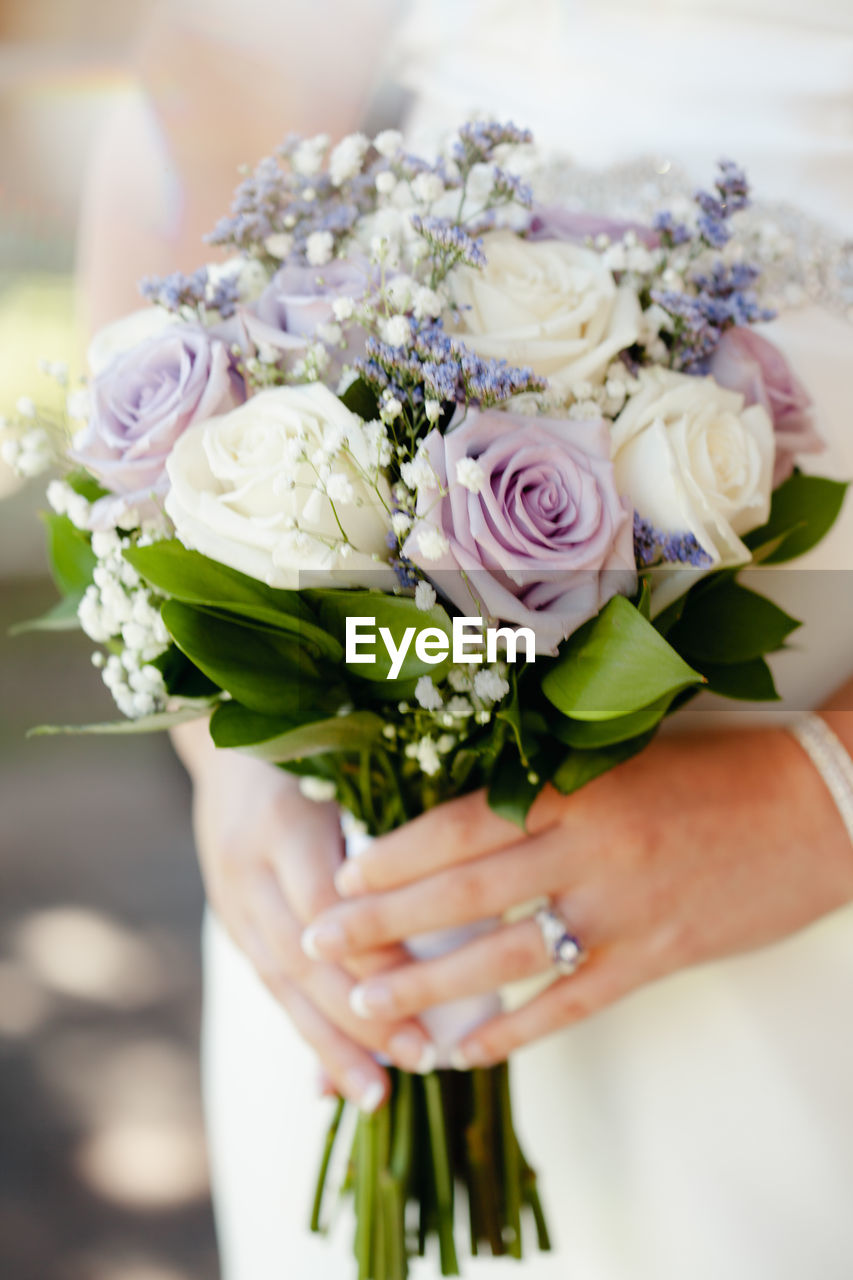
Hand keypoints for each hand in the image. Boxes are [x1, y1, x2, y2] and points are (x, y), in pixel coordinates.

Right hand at [175, 722, 434, 1108]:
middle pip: (303, 959)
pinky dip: (305, 1028)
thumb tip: (474, 889)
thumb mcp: (352, 767)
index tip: (431, 994)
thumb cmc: (317, 741)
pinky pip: (268, 982)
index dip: (378, 957)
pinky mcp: (228, 917)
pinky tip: (334, 1076)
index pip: (330, 909)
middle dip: (361, 1018)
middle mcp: (245, 865)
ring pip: (279, 983)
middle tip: (421, 1061)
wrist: (223, 737)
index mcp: (283, 821)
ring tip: (376, 1095)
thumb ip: (395, 827)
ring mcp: (228, 896)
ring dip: (329, 1043)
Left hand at [301, 724, 852, 1066]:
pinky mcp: (657, 958)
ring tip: (368, 1006)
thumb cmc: (716, 768)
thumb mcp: (623, 754)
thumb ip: (548, 781)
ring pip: (506, 957)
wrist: (816, 805)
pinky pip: (572, 1003)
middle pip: (465, 894)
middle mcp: (591, 848)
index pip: (464, 824)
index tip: (341, 875)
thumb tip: (461, 814)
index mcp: (578, 786)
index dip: (396, 854)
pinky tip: (467, 1051)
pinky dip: (516, 1030)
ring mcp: (624, 910)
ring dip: (430, 986)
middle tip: (319, 945)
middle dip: (384, 922)